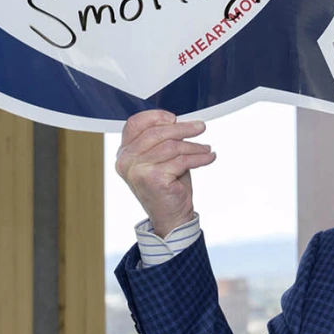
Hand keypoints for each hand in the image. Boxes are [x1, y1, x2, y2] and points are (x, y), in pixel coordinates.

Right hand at [116, 110, 216, 235]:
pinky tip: (208, 157)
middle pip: (156, 133)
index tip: (174, 118)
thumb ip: (162, 140)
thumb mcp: (161, 158)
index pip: (135, 124)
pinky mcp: (153, 178)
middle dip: (183, 128)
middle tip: (200, 128)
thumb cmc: (167, 186)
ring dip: (194, 146)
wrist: (171, 216)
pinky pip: (182, 160)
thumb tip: (179, 122)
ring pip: (172, 146)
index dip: (155, 116)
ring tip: (205, 149)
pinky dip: (199, 158)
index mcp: (125, 153)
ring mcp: (138, 170)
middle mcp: (127, 161)